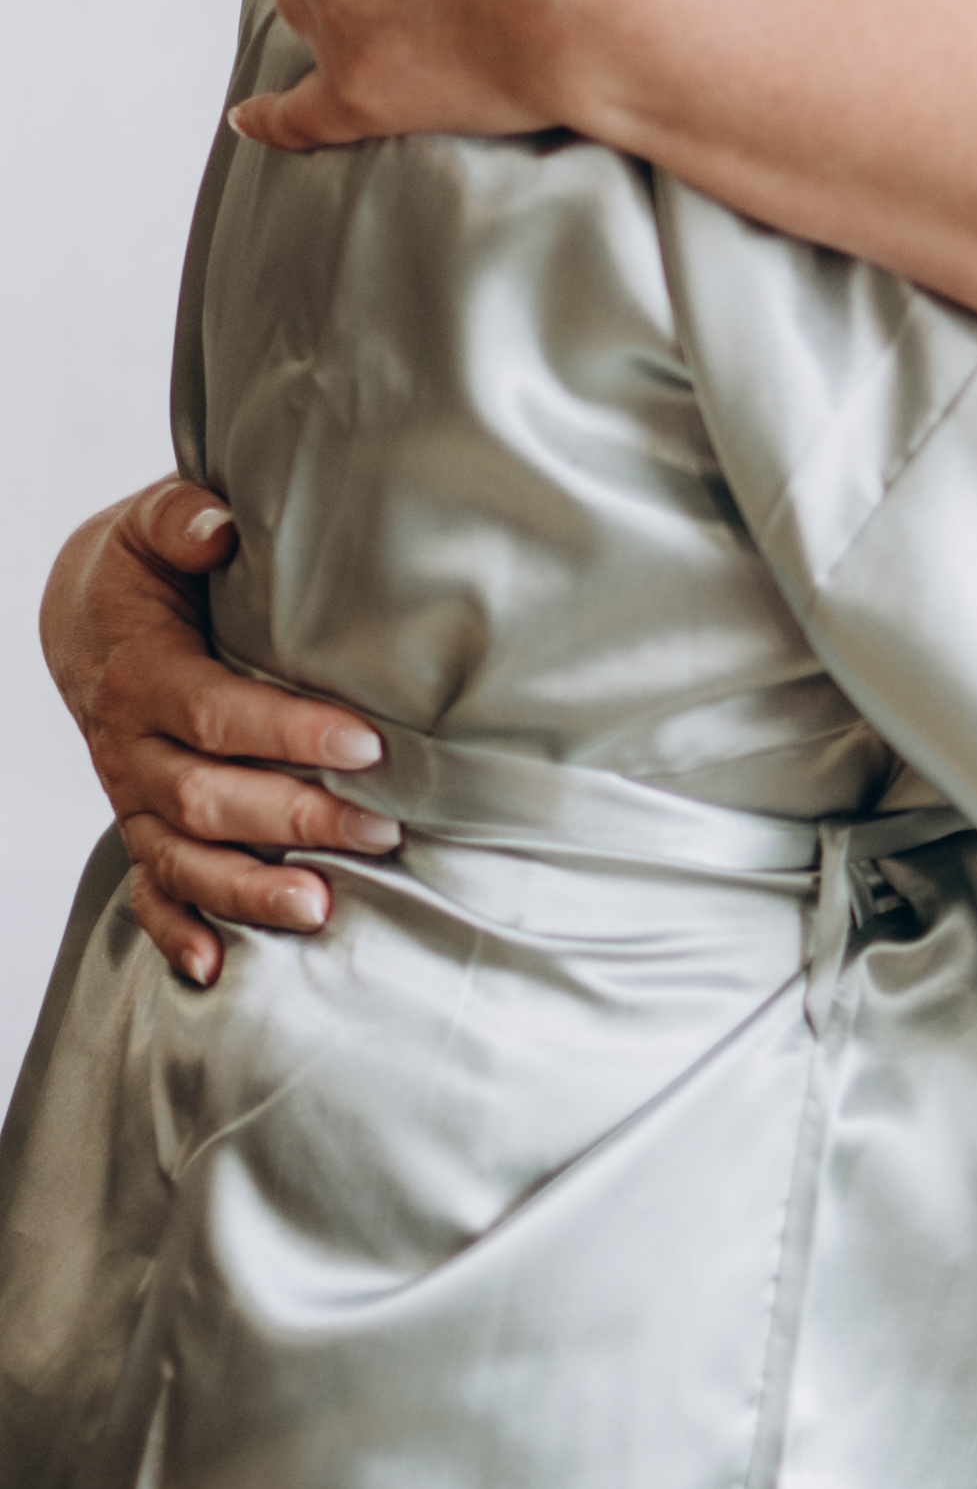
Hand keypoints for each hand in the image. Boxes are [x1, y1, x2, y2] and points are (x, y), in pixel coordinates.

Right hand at [38, 478, 400, 984]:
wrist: (82, 618)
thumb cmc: (143, 570)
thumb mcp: (151, 527)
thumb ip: (181, 519)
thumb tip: (219, 525)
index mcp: (144, 675)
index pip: (218, 714)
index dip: (291, 732)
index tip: (369, 746)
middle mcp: (130, 748)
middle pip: (207, 798)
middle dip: (294, 818)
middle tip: (381, 830)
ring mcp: (131, 797)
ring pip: (182, 857)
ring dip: (247, 889)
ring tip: (320, 907)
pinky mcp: (138, 826)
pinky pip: (148, 890)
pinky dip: (177, 932)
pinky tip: (218, 968)